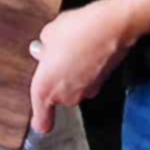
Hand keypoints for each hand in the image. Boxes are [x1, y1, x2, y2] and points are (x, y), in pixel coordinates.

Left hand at [28, 0, 132, 135]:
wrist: (112, 27)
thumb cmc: (78, 31)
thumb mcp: (49, 33)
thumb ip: (43, 48)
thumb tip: (45, 50)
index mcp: (45, 89)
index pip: (41, 122)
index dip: (39, 121)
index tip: (38, 119)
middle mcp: (66, 97)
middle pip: (57, 98)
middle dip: (56, 80)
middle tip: (56, 59)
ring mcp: (86, 92)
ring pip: (73, 88)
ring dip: (72, 74)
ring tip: (74, 50)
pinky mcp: (102, 84)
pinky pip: (87, 80)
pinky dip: (86, 70)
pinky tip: (87, 50)